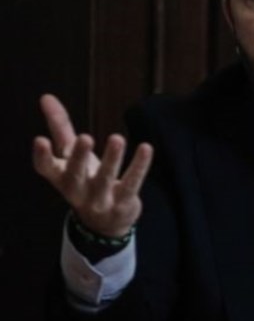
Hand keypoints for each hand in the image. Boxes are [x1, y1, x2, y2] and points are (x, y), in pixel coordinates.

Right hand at [32, 94, 153, 236]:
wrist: (104, 224)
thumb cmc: (84, 179)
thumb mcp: (71, 155)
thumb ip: (60, 127)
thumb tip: (46, 96)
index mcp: (61, 177)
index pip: (46, 169)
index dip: (41, 156)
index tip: (40, 140)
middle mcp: (78, 191)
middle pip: (76, 175)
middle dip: (79, 156)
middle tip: (85, 137)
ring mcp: (100, 200)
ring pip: (105, 179)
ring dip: (112, 159)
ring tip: (117, 138)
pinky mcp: (123, 203)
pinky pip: (132, 184)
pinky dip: (139, 166)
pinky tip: (146, 148)